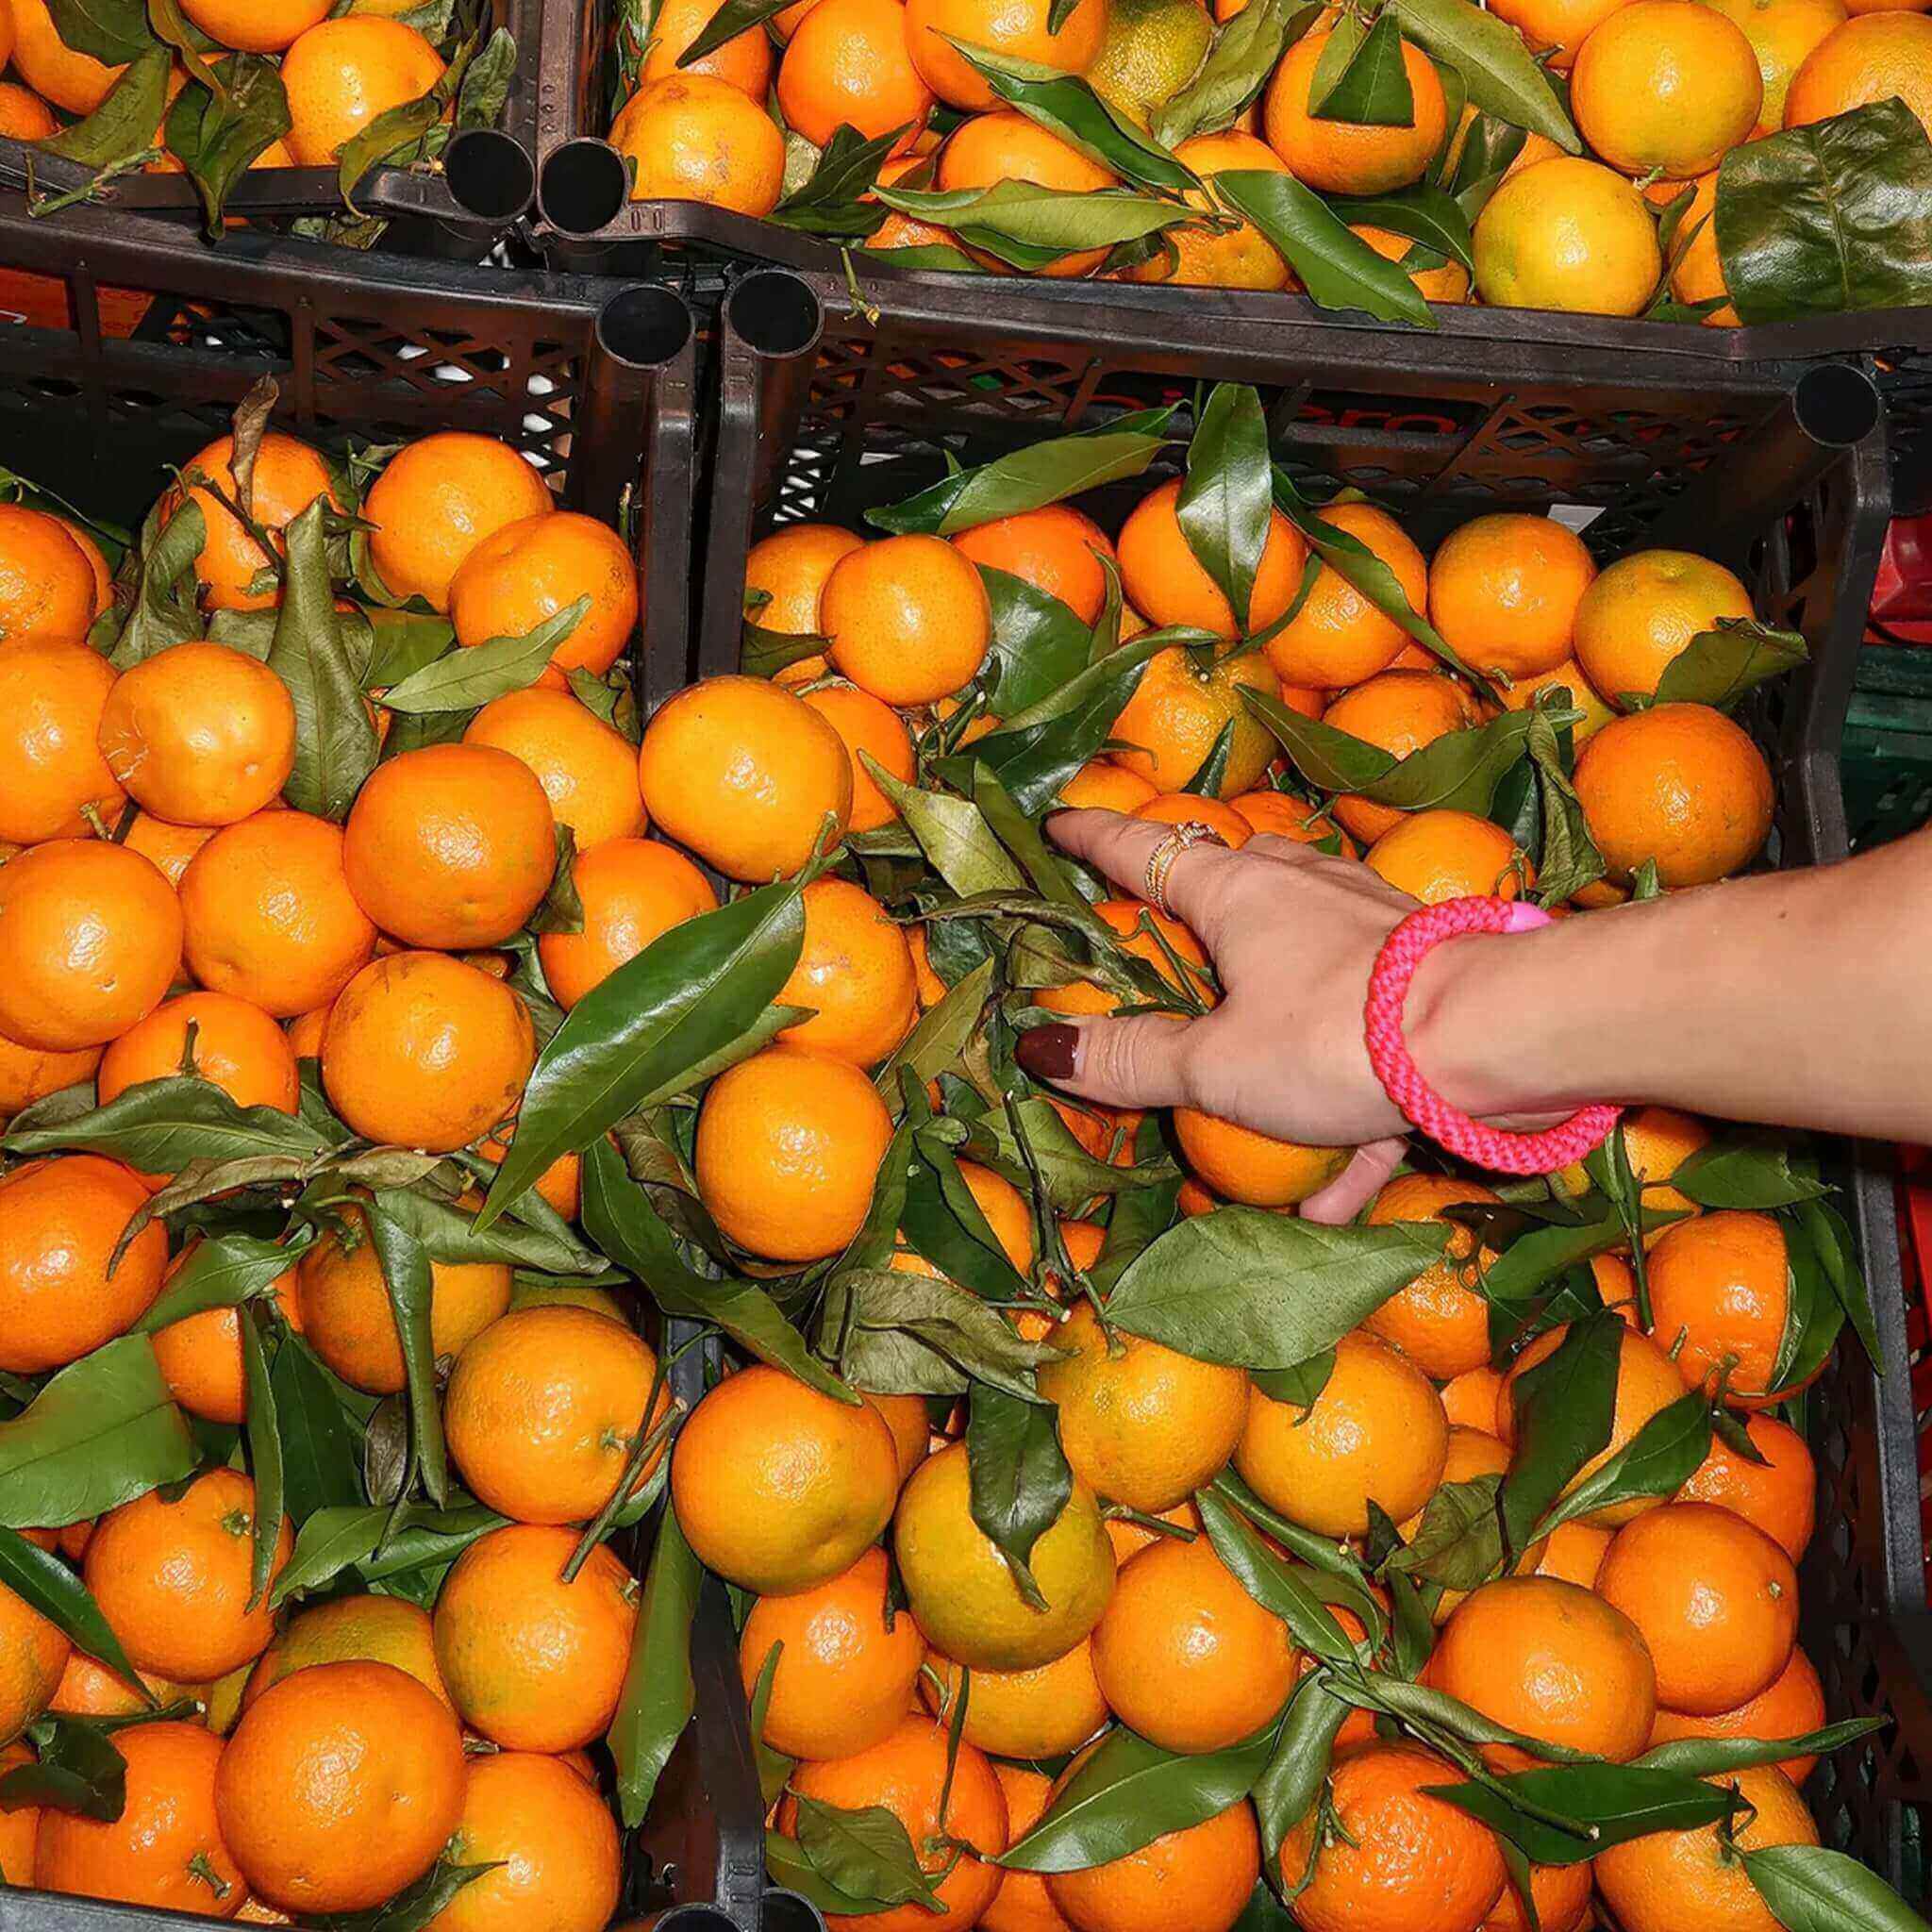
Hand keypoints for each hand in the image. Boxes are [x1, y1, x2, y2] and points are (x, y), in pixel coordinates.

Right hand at [1016, 808, 1424, 1222]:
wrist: (1497, 1039)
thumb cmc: (1336, 1035)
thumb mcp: (1216, 1065)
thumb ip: (1135, 1063)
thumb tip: (1042, 1052)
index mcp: (1240, 893)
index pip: (1146, 851)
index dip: (1095, 839)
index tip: (1059, 821)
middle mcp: (1306, 893)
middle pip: (1236, 882)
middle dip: (1197, 905)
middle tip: (1162, 939)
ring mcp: (1373, 930)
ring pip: (1305, 960)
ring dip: (1275, 1024)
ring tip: (1251, 1098)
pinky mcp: (1426, 983)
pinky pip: (1366, 1042)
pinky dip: (1344, 1111)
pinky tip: (1332, 1195)